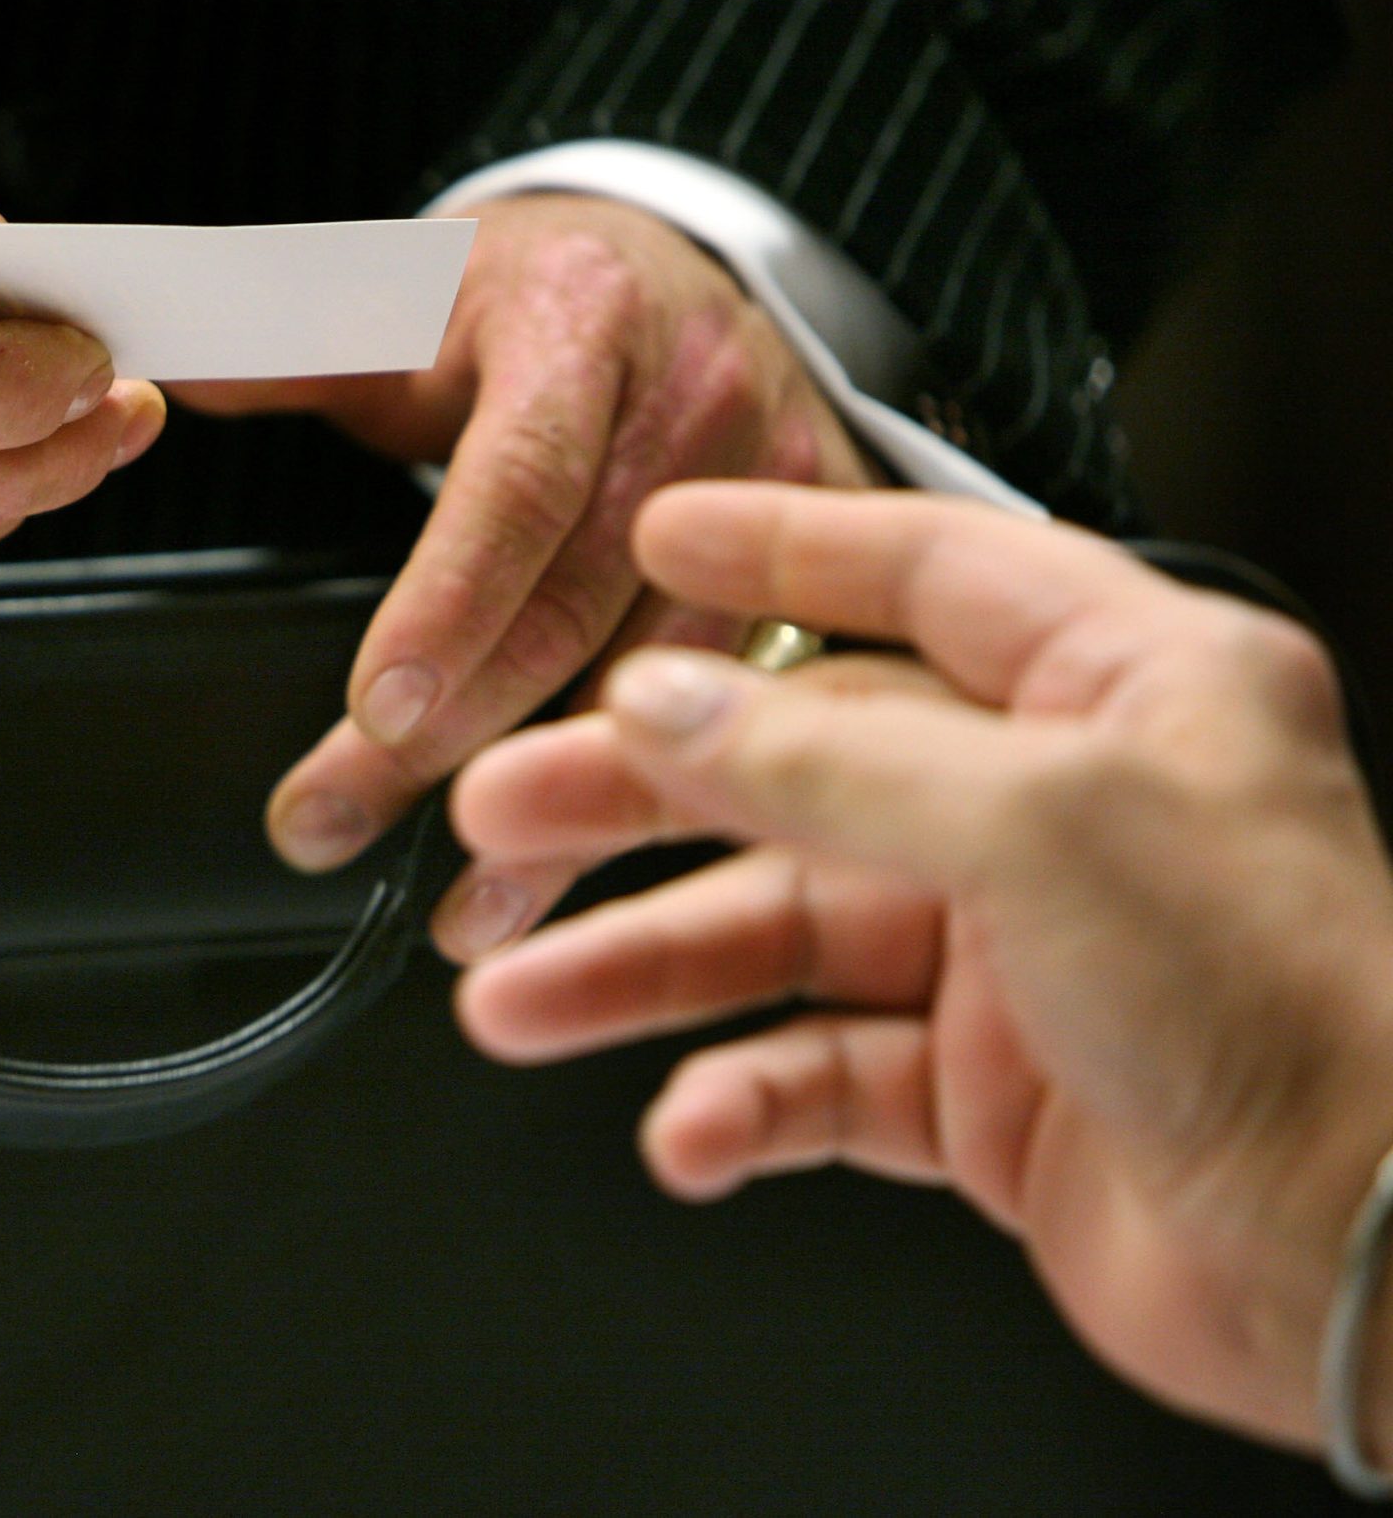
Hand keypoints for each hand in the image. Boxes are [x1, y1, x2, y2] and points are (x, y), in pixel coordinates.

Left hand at [175, 196, 870, 890]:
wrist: (669, 267)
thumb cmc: (519, 299)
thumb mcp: (399, 288)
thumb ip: (282, 342)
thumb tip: (165, 368)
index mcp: (579, 324)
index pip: (519, 482)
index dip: (449, 604)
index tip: (372, 709)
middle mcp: (698, 404)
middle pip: (576, 605)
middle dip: (457, 741)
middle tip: (332, 825)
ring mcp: (776, 490)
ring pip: (668, 683)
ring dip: (565, 812)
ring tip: (466, 907)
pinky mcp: (821, 560)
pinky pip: (743, 702)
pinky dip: (657, 796)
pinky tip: (585, 871)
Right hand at [449, 481, 1392, 1452]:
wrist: (1365, 1269)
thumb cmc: (1285, 1017)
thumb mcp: (1037, 827)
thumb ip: (827, 758)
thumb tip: (666, 707)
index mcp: (1127, 688)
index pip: (927, 577)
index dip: (782, 553)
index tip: (657, 545)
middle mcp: (1066, 807)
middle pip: (804, 765)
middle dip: (641, 796)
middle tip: (508, 812)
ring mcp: (1020, 953)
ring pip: (783, 932)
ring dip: (645, 968)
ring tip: (520, 1000)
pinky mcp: (988, 1089)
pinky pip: (820, 1075)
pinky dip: (741, 1101)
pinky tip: (690, 1131)